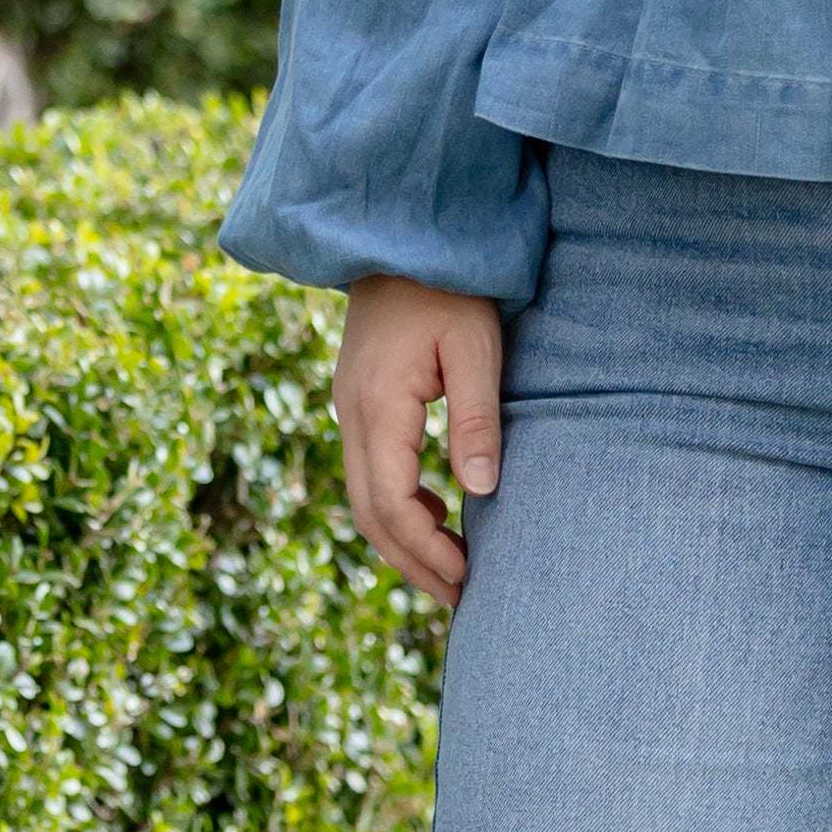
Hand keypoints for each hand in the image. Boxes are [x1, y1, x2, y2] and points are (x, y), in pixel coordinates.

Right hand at [335, 275, 506, 612]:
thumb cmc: (449, 287)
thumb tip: (482, 492)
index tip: (466, 578)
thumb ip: (476, 420)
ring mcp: (349, 408)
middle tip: (459, 597)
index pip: (392, 502)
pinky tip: (439, 514)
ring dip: (403, 539)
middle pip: (369, 512)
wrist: (398, 234)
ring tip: (449, 570)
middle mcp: (351, 414)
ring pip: (364, 496)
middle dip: (412, 561)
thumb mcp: (476, 349)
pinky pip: (369, 471)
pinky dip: (398, 505)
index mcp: (378, 407)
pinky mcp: (359, 401)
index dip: (426, 550)